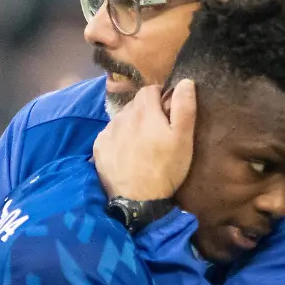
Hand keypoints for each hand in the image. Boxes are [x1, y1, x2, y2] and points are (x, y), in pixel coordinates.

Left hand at [93, 80, 195, 200]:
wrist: (138, 202)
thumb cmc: (166, 169)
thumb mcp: (183, 139)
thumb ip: (184, 107)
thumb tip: (185, 81)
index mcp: (144, 111)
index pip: (150, 90)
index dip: (161, 97)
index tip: (168, 113)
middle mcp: (122, 116)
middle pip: (135, 104)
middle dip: (147, 111)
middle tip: (158, 132)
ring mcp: (108, 132)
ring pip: (122, 119)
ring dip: (132, 125)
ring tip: (143, 145)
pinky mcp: (99, 148)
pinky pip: (110, 134)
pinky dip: (119, 139)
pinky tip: (128, 154)